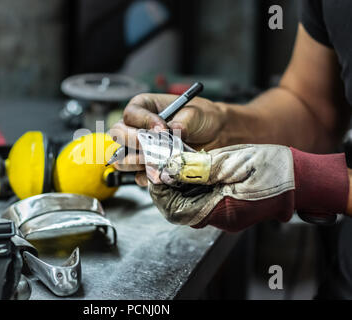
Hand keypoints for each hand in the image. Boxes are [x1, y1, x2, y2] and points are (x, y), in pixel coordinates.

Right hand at [109, 93, 226, 185]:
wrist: (217, 134)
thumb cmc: (202, 117)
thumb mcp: (194, 114)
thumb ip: (182, 122)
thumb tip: (174, 130)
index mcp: (144, 107)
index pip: (131, 114)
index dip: (143, 122)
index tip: (162, 130)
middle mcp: (138, 127)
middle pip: (119, 136)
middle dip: (134, 142)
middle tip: (152, 146)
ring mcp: (141, 149)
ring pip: (123, 158)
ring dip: (138, 162)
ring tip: (157, 160)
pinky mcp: (149, 167)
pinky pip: (140, 176)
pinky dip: (150, 176)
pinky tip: (164, 171)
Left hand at [148, 144, 348, 231]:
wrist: (302, 178)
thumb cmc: (274, 169)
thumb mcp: (231, 163)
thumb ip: (197, 169)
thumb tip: (168, 169)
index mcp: (220, 213)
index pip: (174, 209)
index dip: (159, 188)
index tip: (154, 168)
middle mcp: (219, 219)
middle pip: (178, 206)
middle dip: (166, 184)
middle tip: (161, 161)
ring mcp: (224, 215)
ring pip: (188, 202)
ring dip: (178, 182)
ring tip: (174, 160)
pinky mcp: (228, 207)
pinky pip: (201, 198)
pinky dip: (192, 184)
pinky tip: (191, 167)